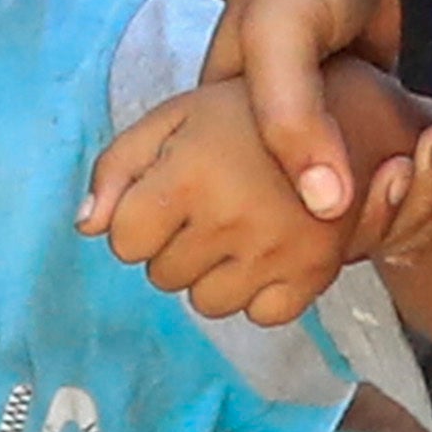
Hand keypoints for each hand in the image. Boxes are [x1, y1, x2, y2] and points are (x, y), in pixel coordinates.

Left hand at [88, 67, 431, 325]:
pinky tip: (266, 254)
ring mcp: (277, 251)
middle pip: (163, 276)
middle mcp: (232, 218)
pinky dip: (259, 294)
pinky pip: (262, 317)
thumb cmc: (245, 115)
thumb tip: (87, 228)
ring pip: (207, 304)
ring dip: (212, 275)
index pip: (124, 242)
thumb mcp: (172, 119)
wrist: (345, 114)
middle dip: (175, 246)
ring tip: (235, 232)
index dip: (138, 221)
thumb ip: (117, 167)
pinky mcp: (315, 273)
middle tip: (208, 207)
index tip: (165, 198)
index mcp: (191, 175)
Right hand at [203, 0, 415, 239]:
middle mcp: (277, 128)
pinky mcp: (384, 110)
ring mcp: (334, 121)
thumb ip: (291, 117)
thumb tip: (324, 208)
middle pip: (311, 214)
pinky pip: (402, 166)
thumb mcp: (281, 32)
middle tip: (406, 185)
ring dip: (410, 202)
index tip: (341, 235)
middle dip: (365, 222)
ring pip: (365, 196)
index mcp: (225, 120)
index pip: (241, 210)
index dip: (283, 236)